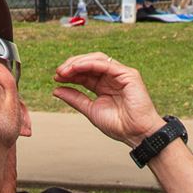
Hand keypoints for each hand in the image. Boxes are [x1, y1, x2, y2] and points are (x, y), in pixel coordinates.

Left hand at [50, 53, 164, 144]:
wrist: (136, 134)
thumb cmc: (119, 125)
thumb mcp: (91, 110)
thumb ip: (75, 99)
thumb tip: (56, 90)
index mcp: (103, 85)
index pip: (84, 73)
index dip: (69, 74)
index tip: (56, 78)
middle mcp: (111, 77)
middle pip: (89, 63)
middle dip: (72, 66)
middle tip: (58, 73)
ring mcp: (120, 74)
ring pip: (97, 59)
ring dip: (79, 62)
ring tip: (66, 70)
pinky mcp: (128, 74)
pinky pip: (107, 64)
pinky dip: (90, 63)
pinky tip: (77, 68)